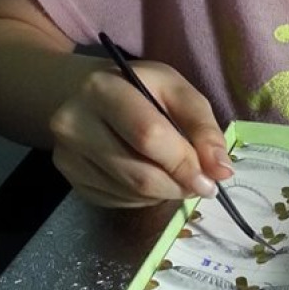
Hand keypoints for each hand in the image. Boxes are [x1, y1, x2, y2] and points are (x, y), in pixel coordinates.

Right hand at [49, 61, 232, 207]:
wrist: (85, 93)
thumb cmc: (140, 89)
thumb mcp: (177, 91)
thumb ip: (203, 128)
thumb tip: (221, 172)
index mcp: (103, 89)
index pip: (148, 136)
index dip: (184, 163)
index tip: (210, 179)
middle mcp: (74, 122)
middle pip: (139, 174)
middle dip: (178, 185)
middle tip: (200, 184)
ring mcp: (67, 154)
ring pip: (130, 193)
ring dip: (164, 193)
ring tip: (175, 175)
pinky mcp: (70, 178)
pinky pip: (118, 200)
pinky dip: (144, 197)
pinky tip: (149, 176)